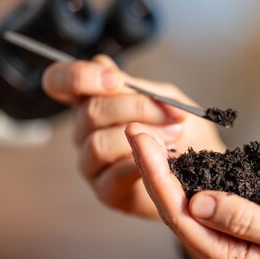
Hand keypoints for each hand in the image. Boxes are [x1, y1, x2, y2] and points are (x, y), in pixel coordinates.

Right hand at [42, 55, 225, 218]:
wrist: (200, 165)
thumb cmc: (179, 128)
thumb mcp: (165, 97)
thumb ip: (135, 85)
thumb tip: (106, 68)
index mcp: (92, 99)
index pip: (59, 81)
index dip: (80, 76)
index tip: (115, 80)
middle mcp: (84, 130)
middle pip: (90, 111)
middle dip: (137, 108)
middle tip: (174, 114)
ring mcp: (91, 162)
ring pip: (98, 143)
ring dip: (142, 137)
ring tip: (174, 136)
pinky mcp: (105, 190)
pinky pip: (113, 174)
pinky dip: (139, 162)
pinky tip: (162, 158)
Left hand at [125, 123, 259, 258]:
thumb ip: (243, 218)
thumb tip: (197, 200)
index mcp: (228, 257)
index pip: (179, 212)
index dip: (155, 174)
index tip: (140, 139)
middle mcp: (220, 250)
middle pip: (174, 206)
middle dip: (151, 166)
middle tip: (134, 129)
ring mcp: (227, 238)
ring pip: (184, 202)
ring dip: (164, 169)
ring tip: (147, 137)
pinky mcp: (236, 223)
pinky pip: (202, 199)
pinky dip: (186, 175)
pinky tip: (178, 157)